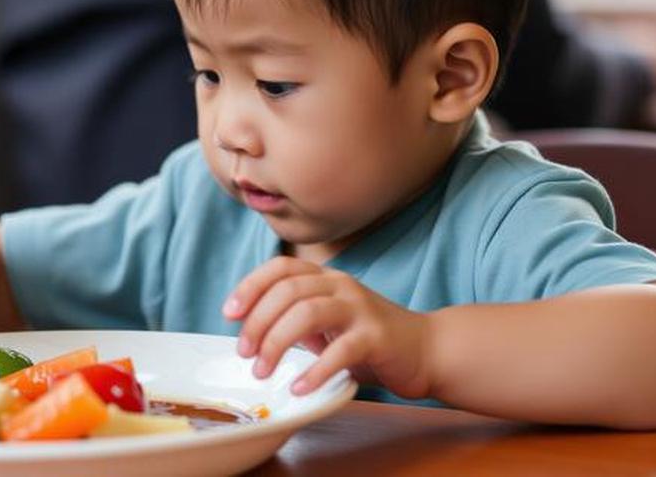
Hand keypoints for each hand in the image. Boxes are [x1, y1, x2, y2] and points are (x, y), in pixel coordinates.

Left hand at [224, 256, 432, 397]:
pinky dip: (315, 370)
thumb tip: (249, 330)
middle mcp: (341, 285)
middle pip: (288, 290)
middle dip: (258, 322)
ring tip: (263, 371)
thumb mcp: (326, 322)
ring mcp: (360, 308)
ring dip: (277, 342)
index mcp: (325, 277)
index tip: (229, 312)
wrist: (426, 349)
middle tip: (244, 353)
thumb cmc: (368, 338)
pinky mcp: (377, 336)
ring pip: (308, 312)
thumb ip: (294, 318)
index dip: (250, 286)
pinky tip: (299, 387)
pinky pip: (340, 350)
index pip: (280, 267)